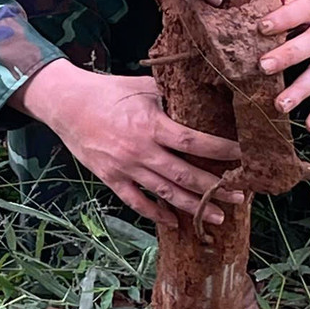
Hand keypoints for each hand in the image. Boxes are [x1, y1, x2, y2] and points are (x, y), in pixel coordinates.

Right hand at [17, 61, 244, 226]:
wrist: (66, 104)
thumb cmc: (107, 91)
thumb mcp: (142, 86)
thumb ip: (171, 95)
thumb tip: (202, 93)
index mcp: (151, 124)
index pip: (193, 142)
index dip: (220, 151)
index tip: (243, 157)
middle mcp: (140, 150)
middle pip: (184, 174)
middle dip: (214, 188)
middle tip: (240, 196)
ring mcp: (125, 167)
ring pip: (165, 193)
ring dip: (193, 206)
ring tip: (218, 217)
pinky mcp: (111, 178)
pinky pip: (136, 202)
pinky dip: (156, 214)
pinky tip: (175, 222)